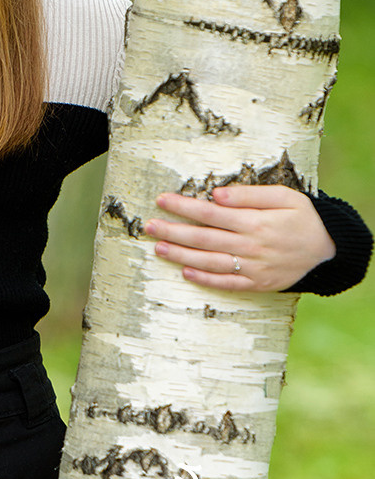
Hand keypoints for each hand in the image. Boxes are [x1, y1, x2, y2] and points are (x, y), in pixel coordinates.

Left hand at [143, 185, 336, 291]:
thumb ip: (250, 195)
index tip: (162, 200)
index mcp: (255, 222)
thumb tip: (217, 194)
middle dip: (173, 231)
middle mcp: (251, 247)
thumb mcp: (285, 197)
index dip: (184, 207)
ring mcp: (253, 268)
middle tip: (148, 225)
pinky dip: (205, 279)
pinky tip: (185, 272)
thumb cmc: (304, 218)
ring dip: (181, 255)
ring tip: (158, 247)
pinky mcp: (257, 284)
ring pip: (209, 262)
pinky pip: (226, 283)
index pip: (210, 214)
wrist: (329, 251)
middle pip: (204, 238)